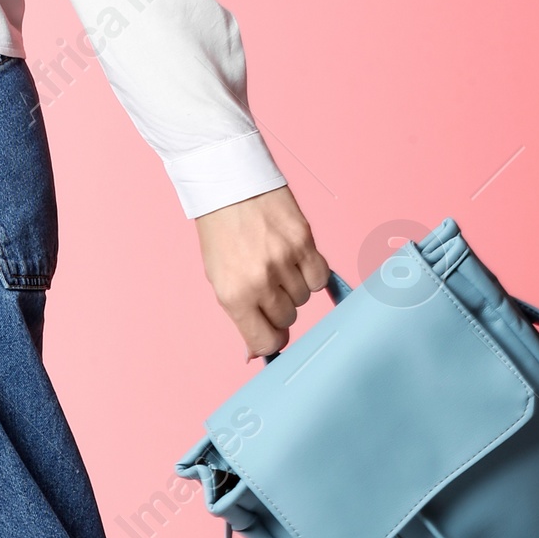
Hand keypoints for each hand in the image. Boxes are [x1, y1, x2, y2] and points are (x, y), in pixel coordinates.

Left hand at [194, 186, 328, 359]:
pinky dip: (311, 273)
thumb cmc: (221, 232)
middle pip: (288, 319)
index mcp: (233, 295)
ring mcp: (284, 261)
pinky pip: (320, 277)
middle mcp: (260, 281)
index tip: (271, 333)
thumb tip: (255, 353)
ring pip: (305, 298)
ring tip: (277, 264)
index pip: (266, 341)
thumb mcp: (218, 278)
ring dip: (294, 288)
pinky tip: (295, 258)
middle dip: (280, 309)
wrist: (229, 184)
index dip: (271, 340)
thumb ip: (241, 315)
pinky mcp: (304, 241)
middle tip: (268, 286)